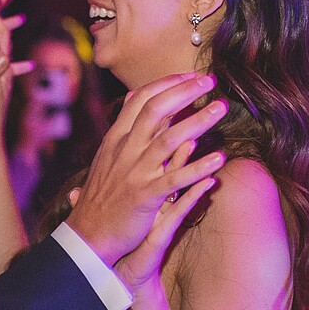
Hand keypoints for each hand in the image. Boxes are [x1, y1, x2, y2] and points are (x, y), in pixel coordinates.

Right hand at [66, 72, 228, 267]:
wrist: (88, 233)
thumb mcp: (109, 155)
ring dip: (197, 121)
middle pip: (156, 110)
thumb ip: (127, 127)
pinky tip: (219, 159)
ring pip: (168, 139)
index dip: (168, 83)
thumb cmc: (103, 195)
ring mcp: (136, 172)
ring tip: (220, 108)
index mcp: (117, 138)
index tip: (191, 75)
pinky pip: (176, 179)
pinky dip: (198, 167)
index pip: (142, 99)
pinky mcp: (146, 196)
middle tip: (209, 81)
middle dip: (184, 91)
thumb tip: (136, 95)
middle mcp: (126, 150)